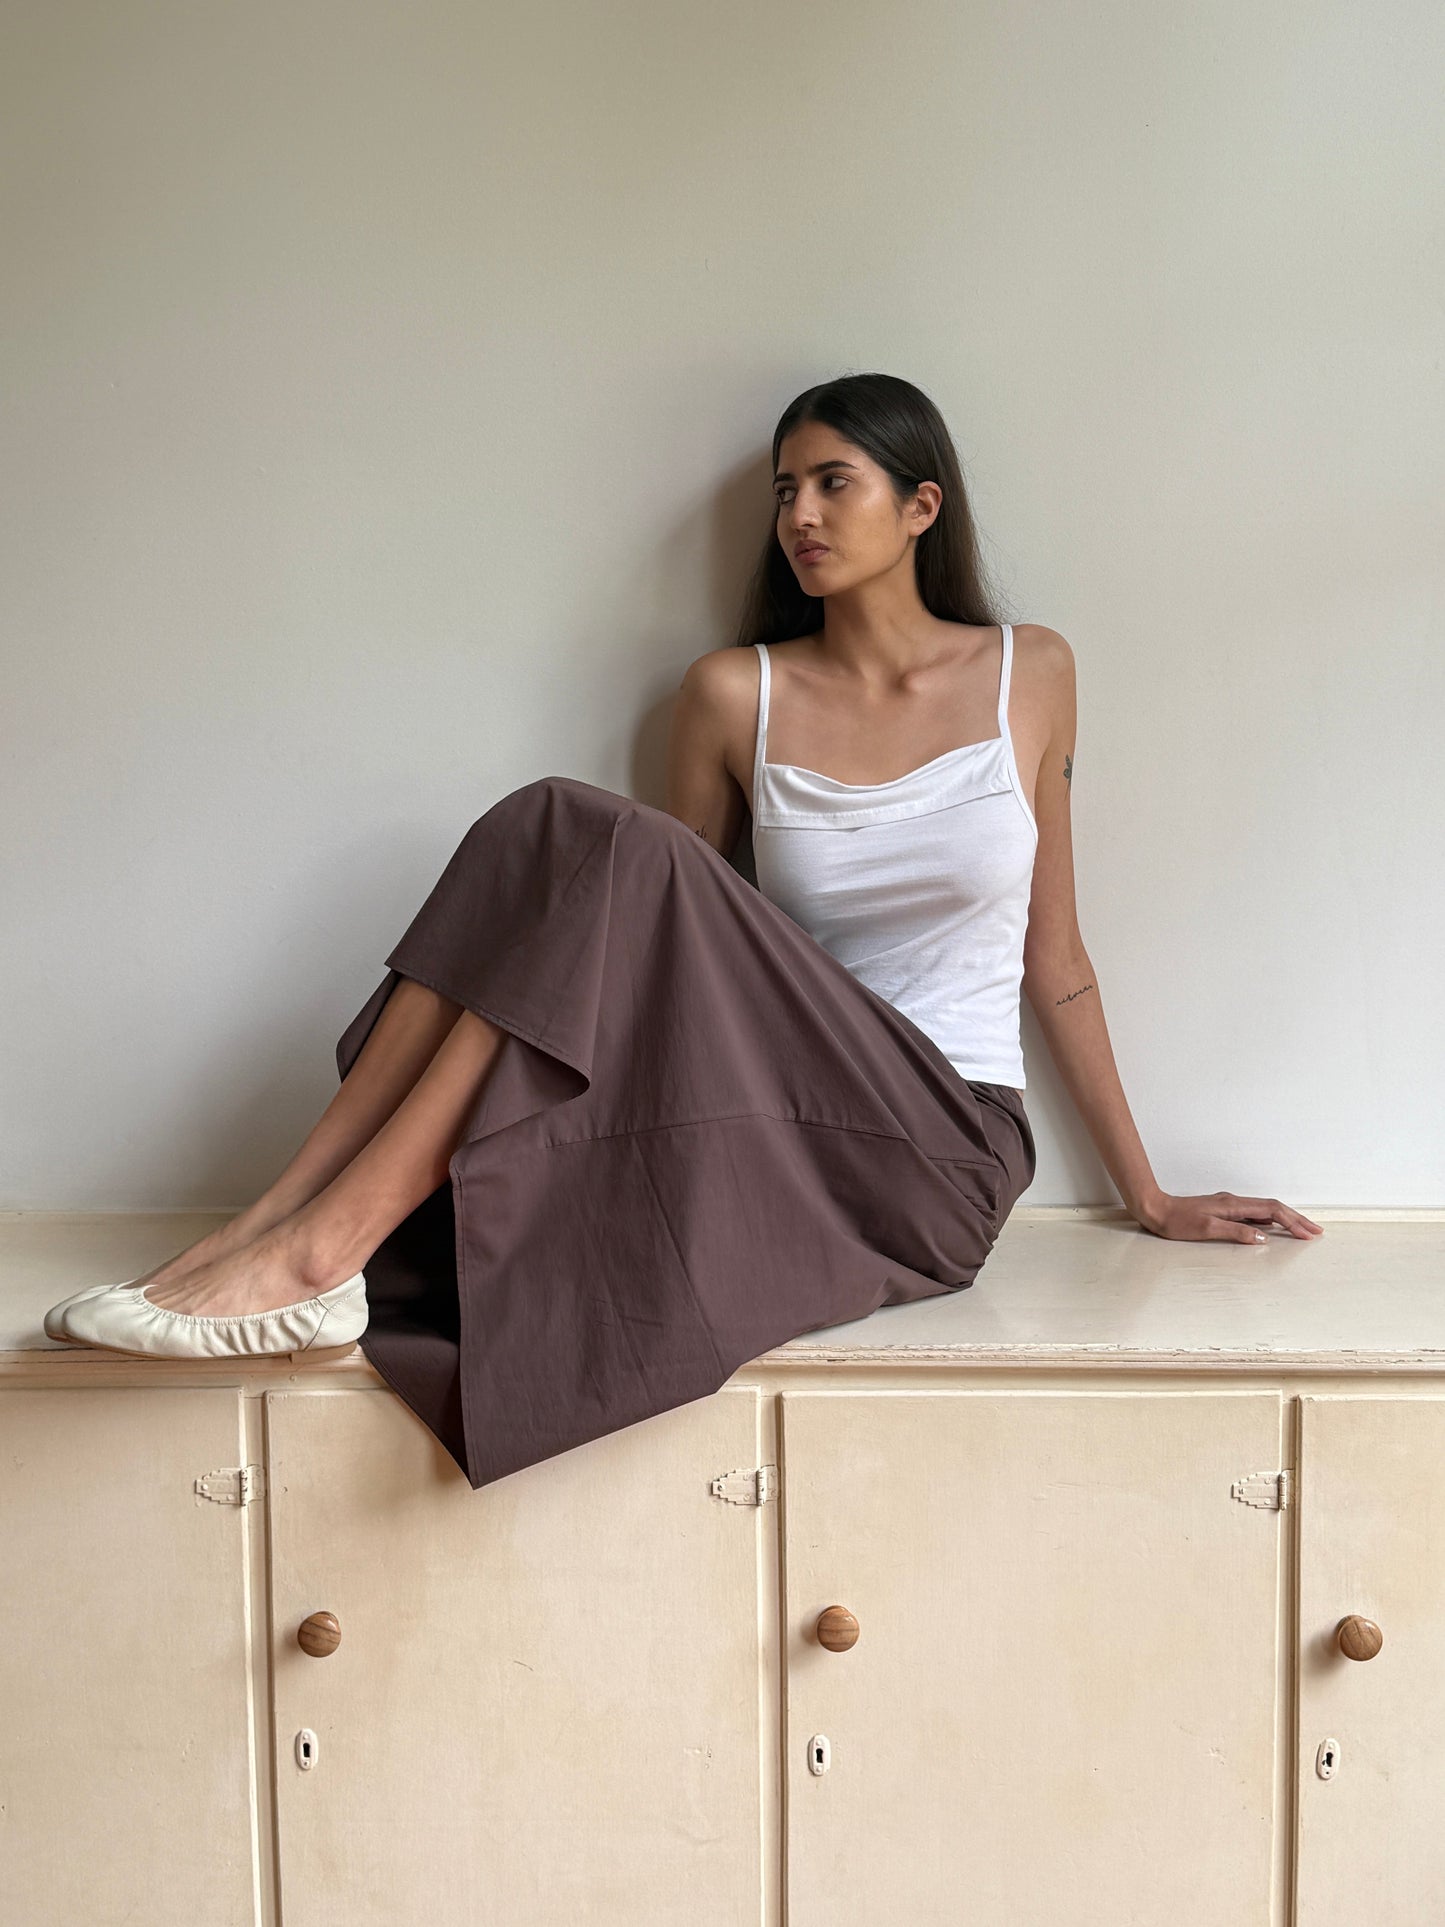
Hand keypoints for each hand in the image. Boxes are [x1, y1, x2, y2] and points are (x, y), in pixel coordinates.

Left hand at [1133, 1191, 1323, 1243]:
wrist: (1155, 1210)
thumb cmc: (1177, 1222)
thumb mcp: (1206, 1229)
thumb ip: (1235, 1232)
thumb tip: (1263, 1238)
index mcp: (1233, 1204)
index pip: (1272, 1210)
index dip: (1293, 1222)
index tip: (1309, 1234)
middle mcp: (1234, 1202)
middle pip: (1274, 1208)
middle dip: (1296, 1219)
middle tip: (1315, 1232)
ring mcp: (1230, 1205)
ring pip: (1266, 1210)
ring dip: (1286, 1219)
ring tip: (1302, 1230)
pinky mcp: (1224, 1210)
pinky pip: (1254, 1214)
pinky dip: (1270, 1220)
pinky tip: (1274, 1229)